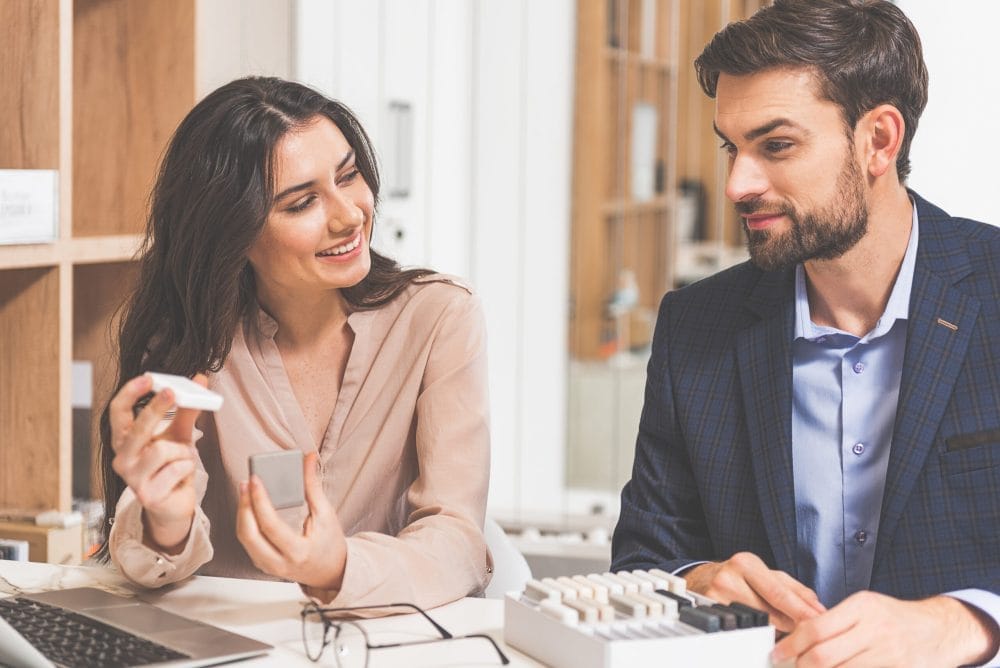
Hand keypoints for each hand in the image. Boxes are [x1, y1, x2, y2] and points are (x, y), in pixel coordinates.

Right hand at [109, 373, 203, 552]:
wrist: (175, 503)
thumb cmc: (172, 466)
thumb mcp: (179, 434)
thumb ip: (187, 410)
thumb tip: (200, 380)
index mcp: (125, 440)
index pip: (117, 412)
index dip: (129, 393)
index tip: (148, 378)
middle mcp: (122, 459)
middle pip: (137, 428)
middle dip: (156, 409)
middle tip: (173, 392)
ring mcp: (132, 479)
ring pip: (162, 450)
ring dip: (182, 451)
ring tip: (181, 460)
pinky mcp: (147, 495)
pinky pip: (175, 469)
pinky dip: (186, 468)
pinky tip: (181, 476)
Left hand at [236, 452, 347, 590]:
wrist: (331, 571)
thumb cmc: (330, 543)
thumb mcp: (326, 514)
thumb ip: (313, 486)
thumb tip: (308, 458)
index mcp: (298, 552)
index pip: (270, 525)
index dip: (260, 500)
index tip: (255, 479)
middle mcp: (279, 562)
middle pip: (250, 534)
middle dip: (244, 506)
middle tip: (246, 483)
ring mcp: (268, 566)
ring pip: (244, 539)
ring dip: (242, 512)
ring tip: (245, 490)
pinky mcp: (263, 564)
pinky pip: (247, 542)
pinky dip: (246, 522)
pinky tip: (249, 506)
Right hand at [683, 552, 824, 631]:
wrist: (703, 579)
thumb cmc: (740, 576)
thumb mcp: (767, 574)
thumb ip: (795, 590)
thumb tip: (818, 608)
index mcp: (746, 563)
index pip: (778, 592)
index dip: (800, 610)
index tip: (818, 621)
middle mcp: (728, 578)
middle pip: (768, 612)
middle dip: (791, 625)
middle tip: (807, 633)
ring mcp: (715, 597)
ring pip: (755, 624)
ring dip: (775, 632)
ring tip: (784, 632)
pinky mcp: (708, 614)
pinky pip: (741, 630)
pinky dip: (756, 635)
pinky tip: (763, 634)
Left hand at [772, 591, 998, 666]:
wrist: (938, 630)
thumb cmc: (894, 618)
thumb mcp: (865, 607)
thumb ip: (834, 620)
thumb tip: (797, 636)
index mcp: (862, 607)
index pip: (815, 629)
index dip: (791, 645)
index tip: (778, 653)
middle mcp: (875, 630)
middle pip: (823, 656)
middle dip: (800, 665)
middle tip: (790, 666)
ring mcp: (889, 655)